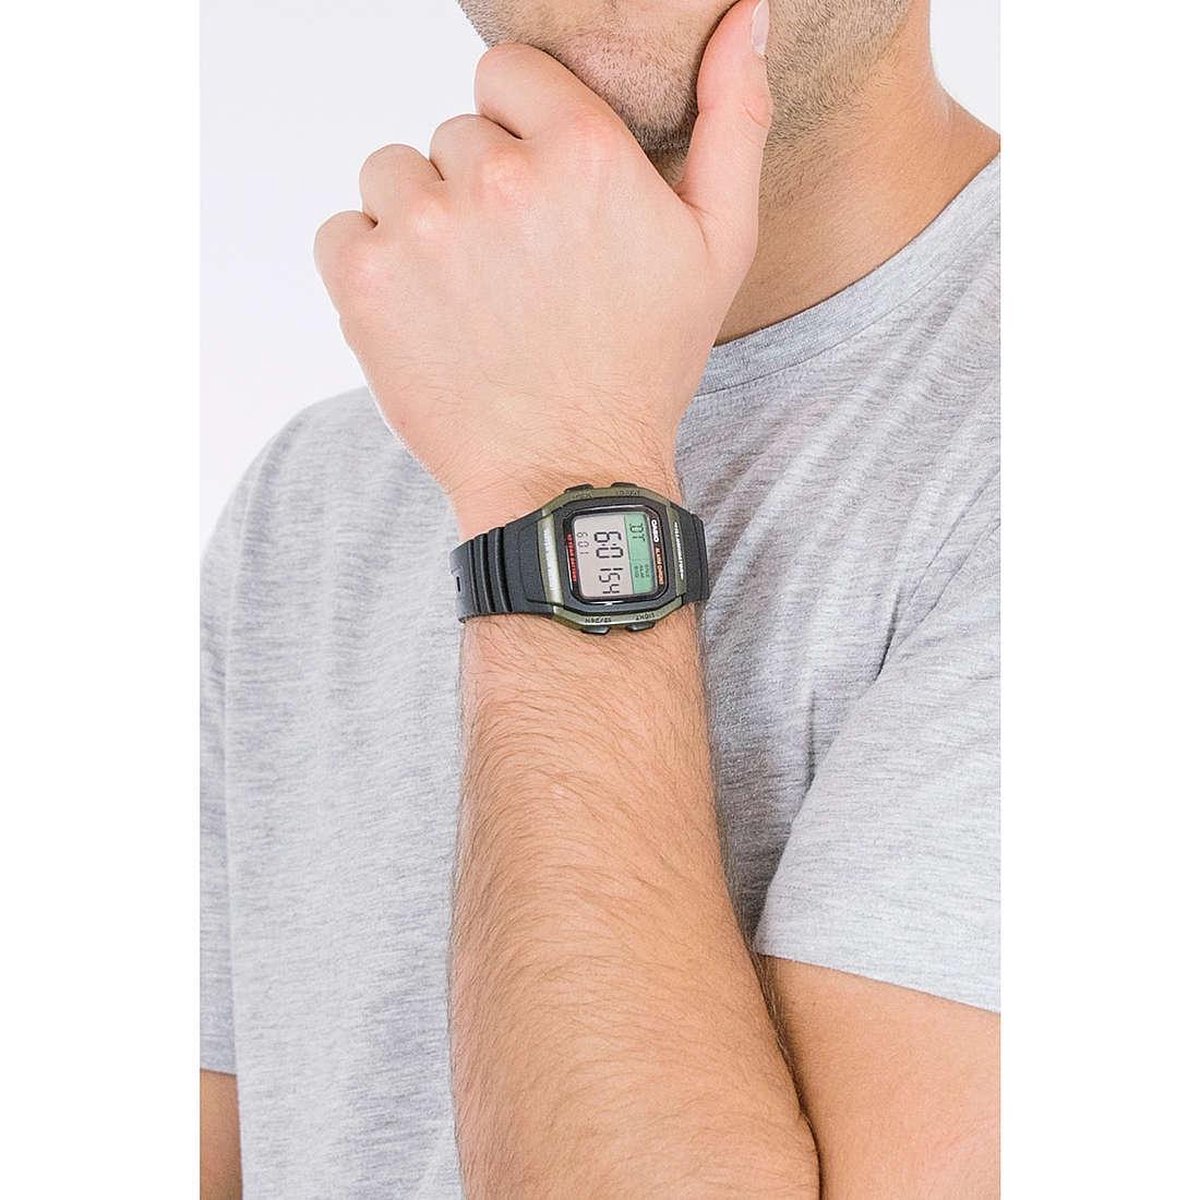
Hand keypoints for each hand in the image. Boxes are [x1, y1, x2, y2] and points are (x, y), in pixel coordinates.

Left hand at [315, 0, 771, 534]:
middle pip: (452, 131)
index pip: (507, 74)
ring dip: (422, 221)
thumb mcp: (719, 247)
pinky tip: (424, 314)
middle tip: (517, 271)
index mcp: (584, 152)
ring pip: (393, 173)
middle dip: (479, 189)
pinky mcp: (365, 280)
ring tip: (469, 294)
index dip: (522, 134)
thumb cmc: (642, 364)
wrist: (565, 473)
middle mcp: (497, 178)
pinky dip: (372, 265)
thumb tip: (747, 16)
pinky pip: (343, 228)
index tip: (540, 197)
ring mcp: (422, 228)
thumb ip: (734, 121)